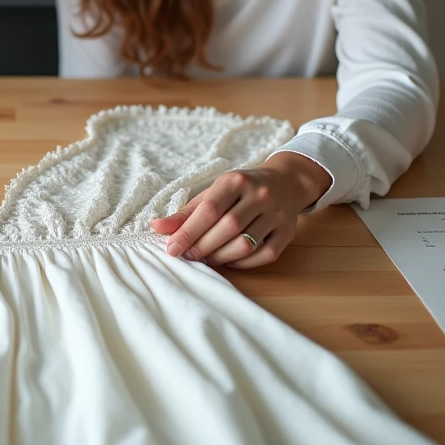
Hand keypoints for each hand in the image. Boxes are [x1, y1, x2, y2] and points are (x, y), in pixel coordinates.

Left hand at [149, 152, 330, 268]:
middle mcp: (260, 196)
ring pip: (246, 245)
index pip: (209, 210)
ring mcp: (277, 214)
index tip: (172, 249)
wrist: (285, 183)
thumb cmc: (241, 190)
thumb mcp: (213, 192)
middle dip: (202, 247)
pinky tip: (229, 260)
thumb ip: (186, 212)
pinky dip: (242, 263)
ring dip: (221, 257)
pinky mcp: (287, 232)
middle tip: (188, 256)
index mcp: (236, 181)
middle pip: (227, 229)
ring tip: (206, 258)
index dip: (188, 232)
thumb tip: (156, 227)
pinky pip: (264, 255)